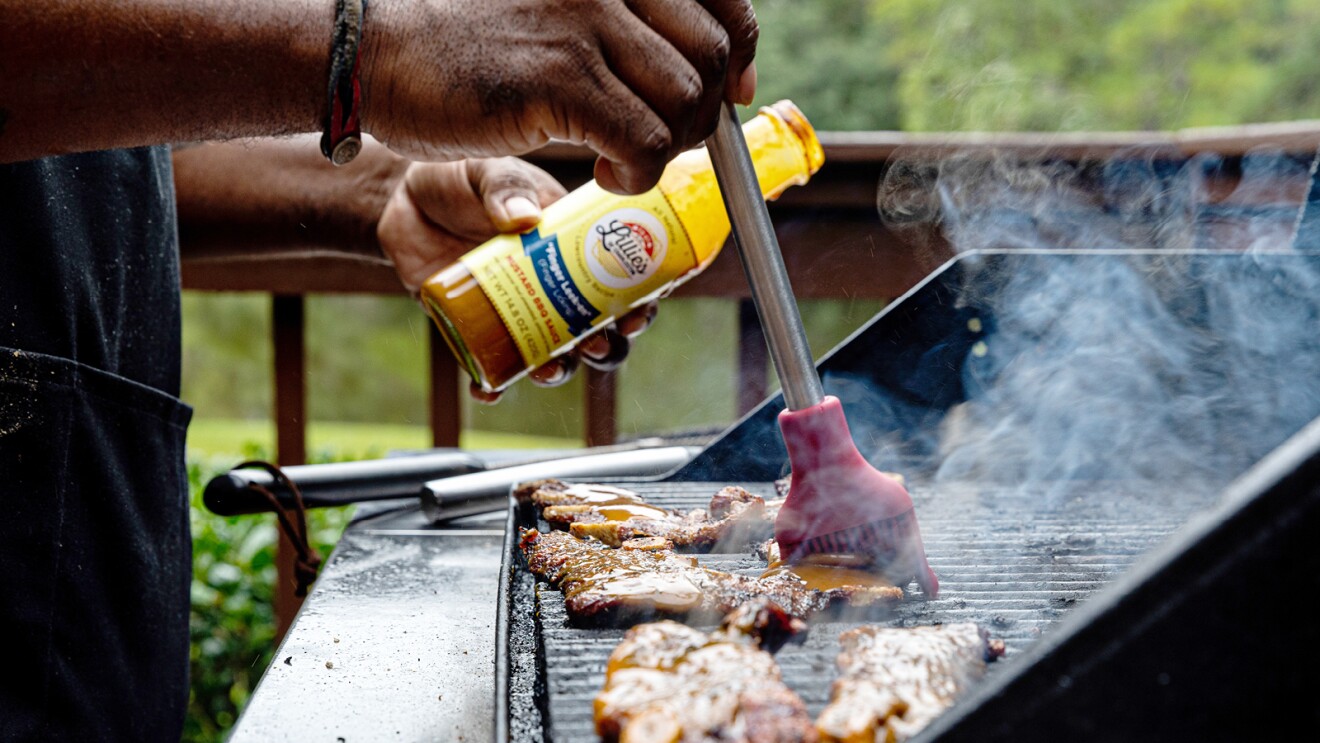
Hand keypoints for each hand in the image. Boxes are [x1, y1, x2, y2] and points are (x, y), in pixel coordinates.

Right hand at [361, 0, 757, 194]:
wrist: (384, 55)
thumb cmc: (474, 45)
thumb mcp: (563, 14)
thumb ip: (624, 27)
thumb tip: (709, 69)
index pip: (721, 1)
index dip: (739, 52)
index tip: (732, 93)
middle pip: (712, 56)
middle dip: (703, 114)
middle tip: (662, 141)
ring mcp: (585, 26)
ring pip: (686, 102)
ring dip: (669, 148)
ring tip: (624, 159)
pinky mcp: (560, 80)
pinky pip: (644, 141)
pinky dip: (639, 172)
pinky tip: (607, 175)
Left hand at [376, 157, 659, 401]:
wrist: (404, 197)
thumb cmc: (460, 178)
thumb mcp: (489, 170)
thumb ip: (505, 186)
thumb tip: (524, 217)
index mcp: (570, 246)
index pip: (618, 279)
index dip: (638, 300)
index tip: (643, 309)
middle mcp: (550, 286)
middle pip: (592, 328)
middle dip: (604, 345)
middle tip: (599, 344)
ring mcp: (515, 310)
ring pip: (549, 354)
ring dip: (558, 370)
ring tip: (549, 370)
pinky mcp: (474, 327)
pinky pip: (490, 364)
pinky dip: (491, 384)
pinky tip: (487, 391)